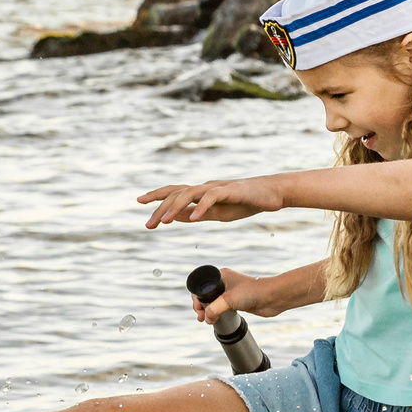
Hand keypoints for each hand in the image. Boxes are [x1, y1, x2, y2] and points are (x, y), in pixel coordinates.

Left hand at [137, 176, 282, 228]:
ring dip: (176, 208)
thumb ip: (198, 214)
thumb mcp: (218, 213)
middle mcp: (206, 187)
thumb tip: (178, 218)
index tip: (140, 202)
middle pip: (177, 193)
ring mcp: (217, 187)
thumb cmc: (245, 202)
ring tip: (165, 222)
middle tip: (148, 224)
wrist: (272, 194)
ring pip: (190, 193)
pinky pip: (212, 197)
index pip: (174, 192)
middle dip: (160, 208)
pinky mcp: (231, 191)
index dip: (157, 196)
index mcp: (201, 193)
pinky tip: (193, 218)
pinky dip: (201, 207)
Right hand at [190, 265, 275, 323]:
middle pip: (206, 295)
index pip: (201, 286)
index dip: (197, 299)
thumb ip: (214, 309)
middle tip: (201, 317)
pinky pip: (222, 308)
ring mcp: (231, 292)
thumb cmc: (253, 292)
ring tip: (206, 320)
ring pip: (213, 302)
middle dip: (201, 306)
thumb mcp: (228, 299)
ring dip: (208, 311)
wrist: (272, 297)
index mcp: (220, 275)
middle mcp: (224, 282)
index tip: (199, 309)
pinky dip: (217, 313)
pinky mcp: (237, 302)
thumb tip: (207, 318)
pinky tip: (216, 320)